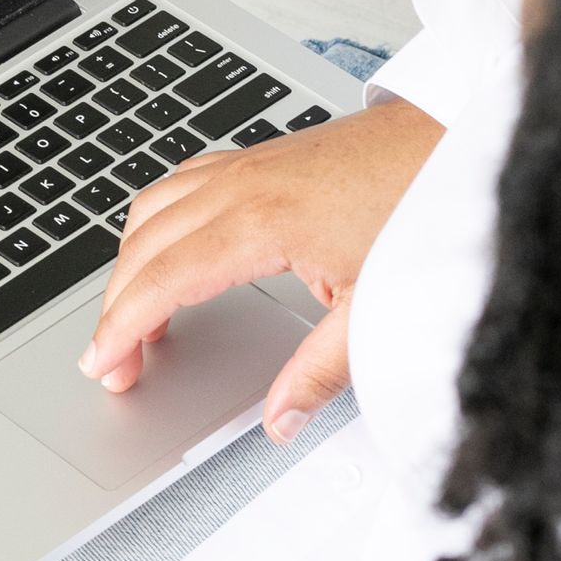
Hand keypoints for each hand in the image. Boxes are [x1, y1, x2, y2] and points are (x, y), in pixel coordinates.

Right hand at [79, 97, 443, 433]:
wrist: (459, 138)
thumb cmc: (424, 202)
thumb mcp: (377, 304)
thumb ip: (321, 371)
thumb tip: (280, 421)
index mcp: (260, 222)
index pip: (162, 279)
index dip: (121, 327)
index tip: (102, 365)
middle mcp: (241, 184)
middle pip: (143, 245)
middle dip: (116, 306)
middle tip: (114, 362)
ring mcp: (248, 164)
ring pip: (153, 207)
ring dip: (132, 261)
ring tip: (137, 316)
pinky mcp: (263, 155)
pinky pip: (182, 183)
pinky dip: (157, 222)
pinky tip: (172, 249)